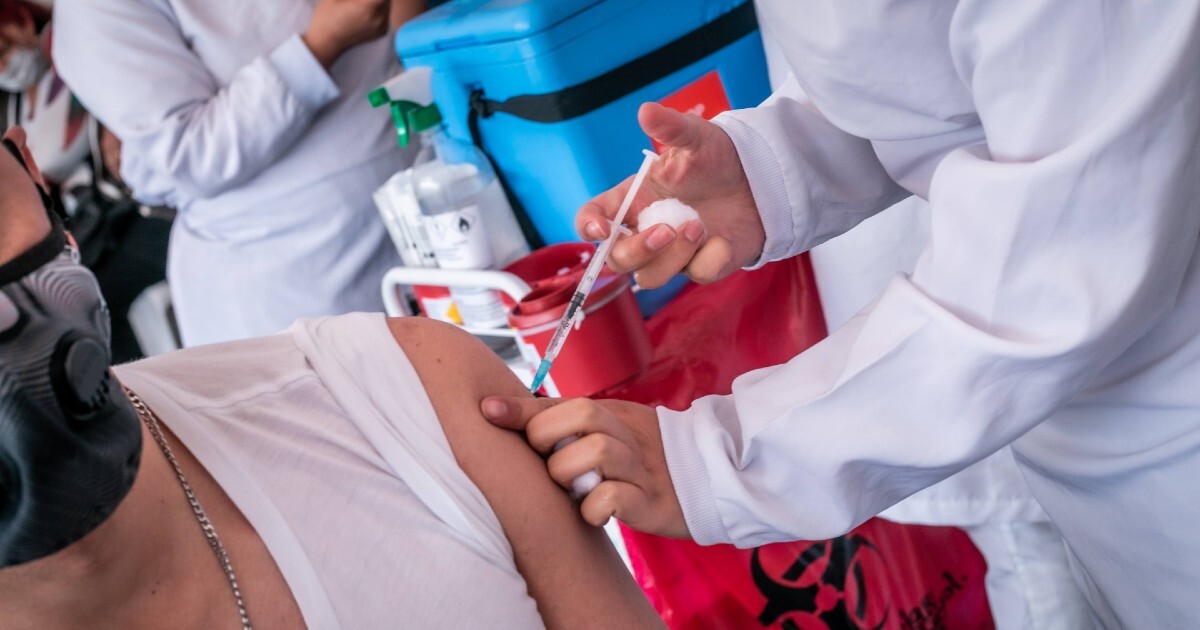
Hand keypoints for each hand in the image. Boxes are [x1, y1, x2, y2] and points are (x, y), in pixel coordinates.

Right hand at [303, 0, 390, 68]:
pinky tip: (364, 7)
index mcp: (369, 7)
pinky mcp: (382, 31)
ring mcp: (382, 26)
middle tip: (357, 1)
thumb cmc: (327, 15)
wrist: (327, 42)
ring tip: (361, 3)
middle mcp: (380, 18)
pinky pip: (385, 13)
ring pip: (387, 3)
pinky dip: (379, 7)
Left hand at [481, 395, 690, 538]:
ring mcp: (641, 468)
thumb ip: (556, 419)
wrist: (710, 482)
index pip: (561, 403)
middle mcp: (627, 435)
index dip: (522, 411)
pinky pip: (611, 499)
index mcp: (612, 415)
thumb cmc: (640, 460)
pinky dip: (593, 509)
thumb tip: (492, 408)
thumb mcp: (605, 430)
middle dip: (550, 440)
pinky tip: (594, 513)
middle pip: (581, 416)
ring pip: (594, 454)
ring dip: (571, 476)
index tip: (487, 413)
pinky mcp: (652, 503)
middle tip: (550, 462)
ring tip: (574, 489)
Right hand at [578, 102, 764, 288]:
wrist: (760, 176)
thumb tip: (646, 111)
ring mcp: (672, 253)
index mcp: (632, 200)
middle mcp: (645, 230)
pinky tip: (723, 238)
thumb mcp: (694, 136)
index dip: (588, 227)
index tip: (602, 229)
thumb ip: (670, 127)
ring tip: (698, 227)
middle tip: (666, 230)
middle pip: (616, 260)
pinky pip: (697, 275)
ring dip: (672, 257)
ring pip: (650, 277)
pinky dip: (710, 259)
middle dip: (637, 250)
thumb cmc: (716, 156)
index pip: (592, 219)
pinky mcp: (702, 265)